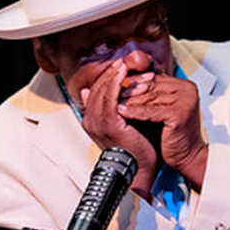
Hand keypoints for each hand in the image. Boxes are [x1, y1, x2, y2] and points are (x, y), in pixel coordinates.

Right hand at [77, 60, 157, 195]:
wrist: (139, 167)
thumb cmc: (135, 148)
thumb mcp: (125, 122)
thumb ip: (119, 107)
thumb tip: (121, 94)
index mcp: (92, 122)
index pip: (95, 93)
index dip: (106, 78)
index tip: (120, 67)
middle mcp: (90, 122)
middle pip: (96, 89)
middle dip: (109, 74)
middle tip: (123, 61)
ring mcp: (97, 123)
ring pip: (101, 91)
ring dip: (114, 76)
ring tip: (124, 64)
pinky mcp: (108, 124)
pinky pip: (109, 98)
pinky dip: (116, 84)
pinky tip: (125, 74)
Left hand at [117, 71, 208, 187]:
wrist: (186, 156)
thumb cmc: (170, 135)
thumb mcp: (158, 110)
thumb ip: (148, 97)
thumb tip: (122, 83)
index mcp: (183, 85)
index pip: (153, 78)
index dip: (132, 82)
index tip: (113, 86)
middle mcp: (186, 89)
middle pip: (151, 86)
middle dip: (128, 90)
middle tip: (108, 93)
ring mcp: (184, 100)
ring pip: (149, 98)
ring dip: (128, 100)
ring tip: (111, 103)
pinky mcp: (178, 113)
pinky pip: (150, 111)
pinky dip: (134, 112)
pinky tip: (120, 112)